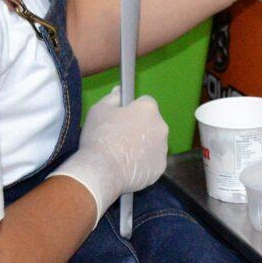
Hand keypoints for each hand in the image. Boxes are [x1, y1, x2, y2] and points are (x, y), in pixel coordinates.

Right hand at [49, 87, 167, 218]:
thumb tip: (119, 91)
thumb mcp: (98, 110)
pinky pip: (152, 160)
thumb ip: (113, 98)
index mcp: (148, 109)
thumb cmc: (99, 137)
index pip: (145, 102)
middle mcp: (161, 127)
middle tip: (119, 137)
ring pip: (153, 142)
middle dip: (139, 127)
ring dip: (142, 144)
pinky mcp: (160, 167)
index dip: (132, 109)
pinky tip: (127, 166)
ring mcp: (162, 149)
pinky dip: (143, 162)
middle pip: (151, 123)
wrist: (102, 171)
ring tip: (122, 154)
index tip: (121, 118)